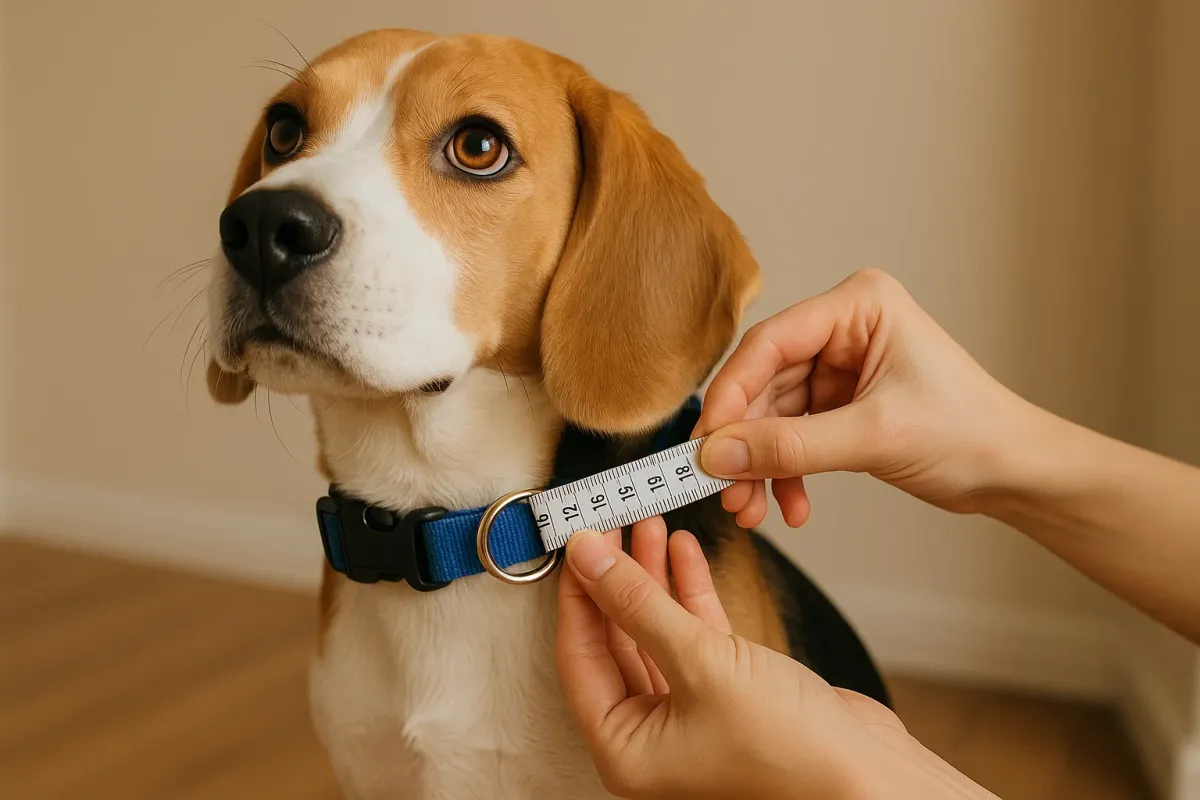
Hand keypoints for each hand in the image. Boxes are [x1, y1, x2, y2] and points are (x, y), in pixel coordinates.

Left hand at [555, 518, 993, 799]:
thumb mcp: (700, 664)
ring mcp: (691, 713)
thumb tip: (587, 556)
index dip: (578, 592)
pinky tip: (684, 550)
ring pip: (656, 630)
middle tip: (613, 524)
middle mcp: (651, 736)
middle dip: (617, 577)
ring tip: (648, 524)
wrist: (871, 776)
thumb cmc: (790, 751)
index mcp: (625, 747)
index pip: (579, 655)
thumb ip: (639, 604)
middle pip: (616, 639)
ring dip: (653, 577)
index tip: (578, 540)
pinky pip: (695, 634)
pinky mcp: (729, 692)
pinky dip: (690, 591)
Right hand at [695, 269, 1032, 527]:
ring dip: (760, 466)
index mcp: (858, 306)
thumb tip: (715, 455)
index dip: (731, 395)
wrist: (1015, 472)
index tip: (705, 445)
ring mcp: (840, 366)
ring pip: (772, 415)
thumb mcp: (873, 438)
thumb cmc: (969, 433)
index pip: (769, 343)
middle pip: (764, 383)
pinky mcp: (840, 403)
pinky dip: (785, 472)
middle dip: (745, 443)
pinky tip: (791, 507)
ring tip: (751, 511)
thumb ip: (789, 446)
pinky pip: (793, 435)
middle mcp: (843, 328)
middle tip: (724, 491)